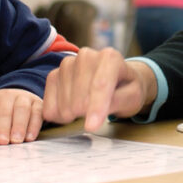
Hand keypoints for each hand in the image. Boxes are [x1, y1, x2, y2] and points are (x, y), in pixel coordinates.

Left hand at [0, 88, 42, 143]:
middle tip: (1, 142)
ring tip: (16, 141)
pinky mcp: (38, 104)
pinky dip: (34, 126)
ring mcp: (24, 98)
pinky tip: (30, 138)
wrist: (18, 99)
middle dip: (2, 126)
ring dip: (19, 126)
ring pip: (22, 109)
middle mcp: (7, 96)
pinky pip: (37, 113)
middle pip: (4, 110)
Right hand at [42, 47, 156, 131]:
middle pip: (80, 100)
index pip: (100, 85)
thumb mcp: (132, 97)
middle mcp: (86, 56)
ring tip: (87, 109)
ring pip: (64, 105)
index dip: (96, 107)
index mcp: (110, 57)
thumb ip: (117, 102)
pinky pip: (49, 106)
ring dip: (75, 116)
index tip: (91, 127)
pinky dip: (59, 116)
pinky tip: (72, 111)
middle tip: (98, 113)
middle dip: (87, 114)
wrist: (116, 79)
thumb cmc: (125, 89)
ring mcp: (67, 64)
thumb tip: (94, 115)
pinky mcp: (53, 75)